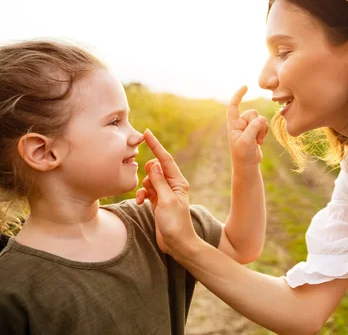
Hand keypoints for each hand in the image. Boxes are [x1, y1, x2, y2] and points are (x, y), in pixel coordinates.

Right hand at [135, 129, 195, 253]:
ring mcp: (165, 193)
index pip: (165, 159)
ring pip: (149, 180)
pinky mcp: (158, 201)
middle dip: (147, 173)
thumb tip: (153, 164)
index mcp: (178, 182)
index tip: (146, 133)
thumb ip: (159, 182)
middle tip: (149, 184)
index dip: (156, 145)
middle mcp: (172, 185)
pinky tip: (139, 202)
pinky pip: (146, 191)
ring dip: (143, 186)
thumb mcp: (166, 201)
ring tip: (144, 198)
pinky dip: (141, 194)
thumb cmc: (175, 223)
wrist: (178, 244)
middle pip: (155, 168)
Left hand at [228, 86, 268, 168]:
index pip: (233, 106)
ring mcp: (247, 127)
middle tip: (255, 138)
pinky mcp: (254, 130)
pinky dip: (264, 132)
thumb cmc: (243, 155)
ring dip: (261, 130)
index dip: (238, 95)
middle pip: (253, 113)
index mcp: (233, 124)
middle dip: (257, 124)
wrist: (247, 165)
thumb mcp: (247, 142)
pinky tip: (259, 142)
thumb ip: (253, 129)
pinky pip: (263, 124)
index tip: (245, 87)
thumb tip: (261, 118)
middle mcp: (240, 123)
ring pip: (260, 118)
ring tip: (257, 141)